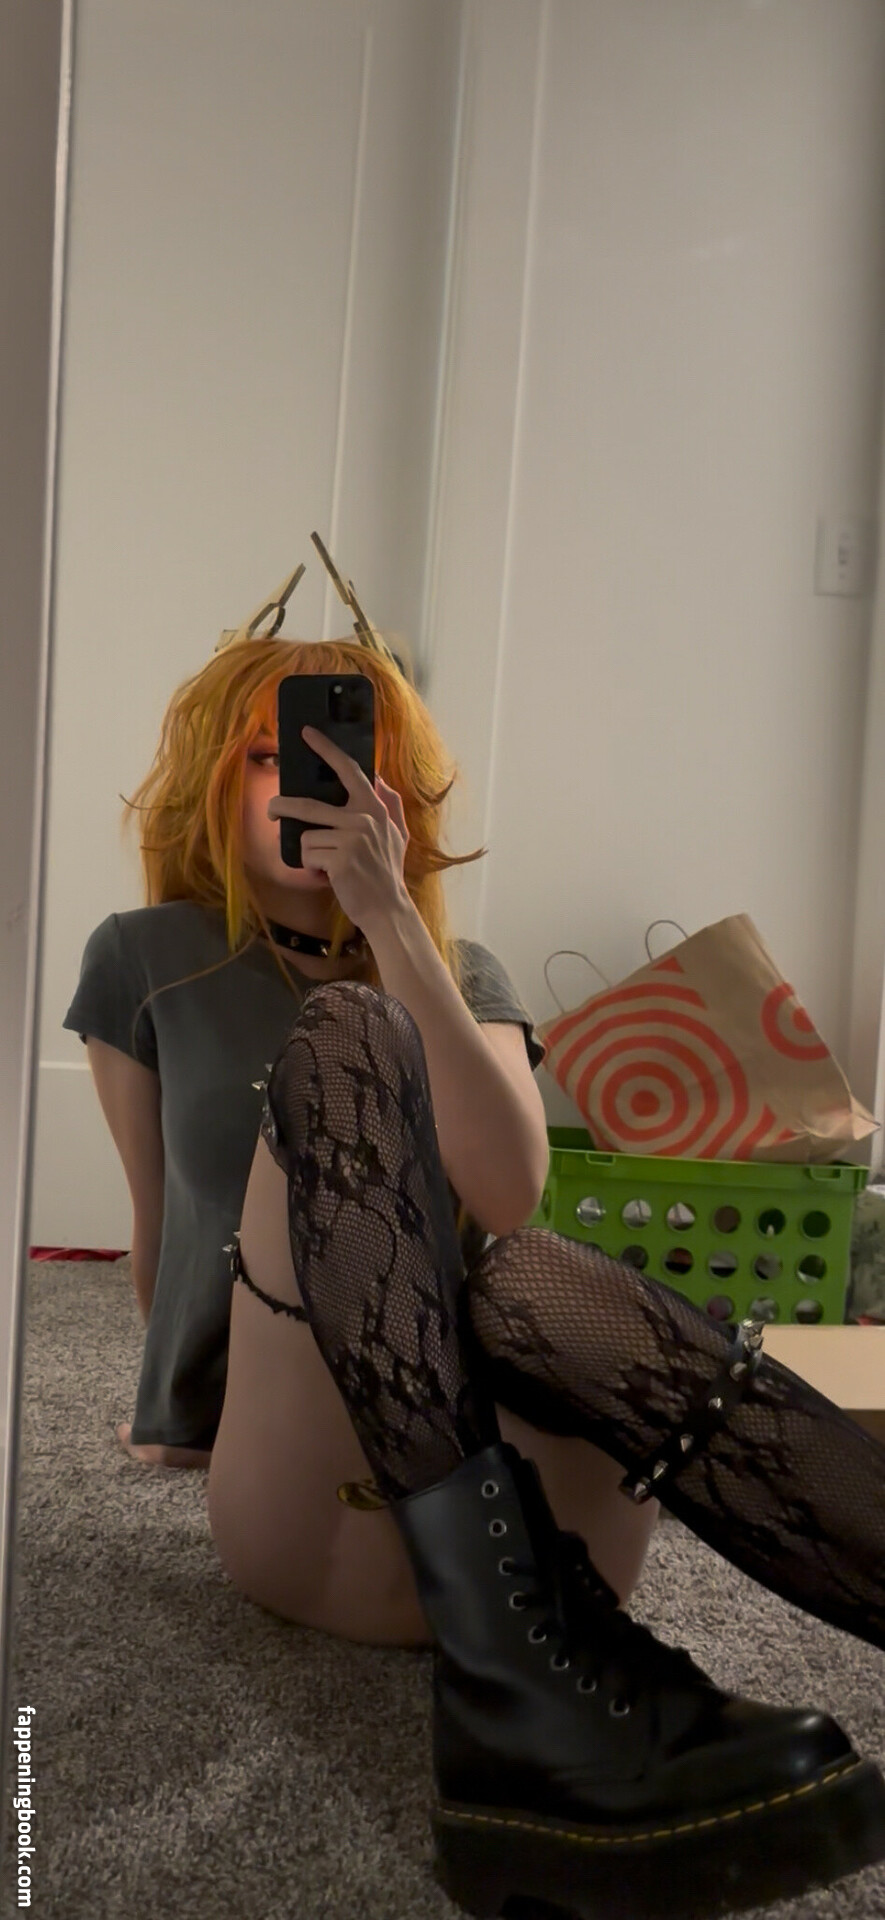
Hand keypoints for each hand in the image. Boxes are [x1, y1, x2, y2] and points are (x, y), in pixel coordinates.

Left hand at [267, 725, 409, 931]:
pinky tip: (330, 877)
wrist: (387, 908)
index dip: (327, 750)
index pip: (349, 771)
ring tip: (326, 865)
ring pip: (307, 836)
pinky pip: (309, 855)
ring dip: (312, 853)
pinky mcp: (339, 858)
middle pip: (308, 805)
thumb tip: (379, 778)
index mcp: (375, 808)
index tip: (307, 733)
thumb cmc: (388, 872)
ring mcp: (351, 838)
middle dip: (282, 807)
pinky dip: (313, 869)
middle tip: (272, 811)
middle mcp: (363, 818)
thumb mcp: (398, 834)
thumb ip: (390, 804)